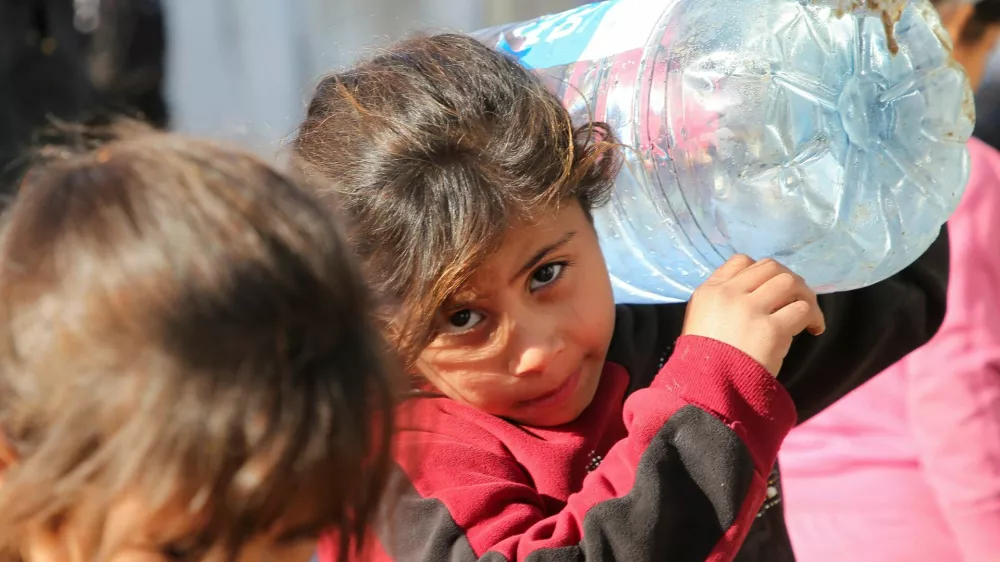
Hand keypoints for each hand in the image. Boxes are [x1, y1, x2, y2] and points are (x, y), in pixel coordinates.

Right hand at [682, 255, 825, 376]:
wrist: (707, 389)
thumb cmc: (704, 362)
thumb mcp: (701, 321)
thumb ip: (723, 303)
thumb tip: (758, 295)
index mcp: (709, 291)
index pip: (741, 261)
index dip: (762, 272)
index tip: (771, 291)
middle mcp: (729, 294)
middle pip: (771, 267)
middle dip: (790, 281)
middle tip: (797, 300)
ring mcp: (750, 309)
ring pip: (789, 281)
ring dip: (805, 295)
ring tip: (808, 315)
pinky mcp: (771, 329)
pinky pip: (802, 309)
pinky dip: (813, 317)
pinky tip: (813, 329)